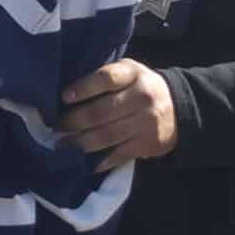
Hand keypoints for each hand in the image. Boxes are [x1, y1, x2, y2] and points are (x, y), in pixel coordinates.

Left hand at [59, 58, 177, 173]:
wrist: (178, 107)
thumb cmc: (139, 87)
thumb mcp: (128, 72)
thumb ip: (104, 78)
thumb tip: (66, 97)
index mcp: (133, 74)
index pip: (106, 79)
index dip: (83, 88)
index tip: (63, 98)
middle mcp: (142, 96)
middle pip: (101, 111)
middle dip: (74, 122)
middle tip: (56, 127)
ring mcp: (147, 121)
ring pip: (107, 135)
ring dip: (81, 143)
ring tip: (63, 145)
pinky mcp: (148, 143)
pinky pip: (119, 154)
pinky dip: (99, 160)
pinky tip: (84, 162)